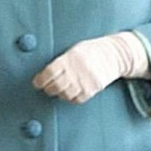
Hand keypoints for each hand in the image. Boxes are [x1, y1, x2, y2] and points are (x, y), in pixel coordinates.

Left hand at [32, 31, 148, 103]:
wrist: (114, 55)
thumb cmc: (91, 51)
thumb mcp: (74, 50)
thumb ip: (61, 62)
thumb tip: (45, 73)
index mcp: (69, 59)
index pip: (49, 73)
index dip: (40, 80)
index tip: (37, 83)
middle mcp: (75, 72)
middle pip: (55, 86)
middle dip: (48, 88)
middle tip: (47, 87)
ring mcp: (84, 82)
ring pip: (64, 95)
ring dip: (59, 94)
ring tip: (60, 89)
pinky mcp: (92, 89)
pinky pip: (77, 99)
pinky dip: (71, 98)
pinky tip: (71, 93)